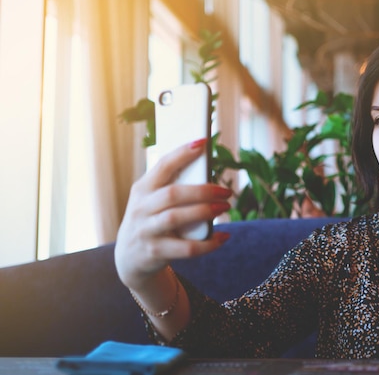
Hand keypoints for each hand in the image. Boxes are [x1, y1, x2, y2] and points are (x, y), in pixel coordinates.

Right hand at [114, 138, 231, 289]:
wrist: (129, 259)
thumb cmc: (151, 221)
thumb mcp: (153, 202)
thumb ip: (172, 188)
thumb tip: (207, 175)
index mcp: (142, 189)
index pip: (162, 166)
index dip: (182, 153)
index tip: (203, 142)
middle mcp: (141, 208)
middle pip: (173, 194)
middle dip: (203, 190)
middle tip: (226, 192)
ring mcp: (146, 231)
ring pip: (176, 218)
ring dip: (204, 211)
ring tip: (224, 207)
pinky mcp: (155, 252)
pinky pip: (186, 248)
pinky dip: (208, 243)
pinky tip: (223, 237)